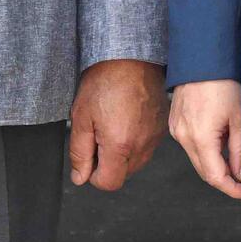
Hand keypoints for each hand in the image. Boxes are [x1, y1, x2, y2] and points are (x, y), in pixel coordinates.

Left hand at [68, 59, 166, 190]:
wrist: (131, 58)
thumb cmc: (106, 80)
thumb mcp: (81, 116)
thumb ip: (79, 151)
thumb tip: (80, 176)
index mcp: (120, 146)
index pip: (108, 183)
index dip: (93, 175)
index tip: (88, 158)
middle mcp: (142, 146)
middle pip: (122, 173)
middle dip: (106, 161)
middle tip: (97, 132)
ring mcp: (154, 139)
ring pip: (134, 162)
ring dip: (120, 151)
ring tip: (111, 121)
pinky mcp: (161, 130)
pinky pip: (145, 146)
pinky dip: (134, 140)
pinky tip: (124, 118)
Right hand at [168, 78, 240, 200]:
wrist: (202, 59)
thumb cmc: (223, 84)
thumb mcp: (240, 119)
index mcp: (199, 137)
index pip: (215, 177)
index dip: (232, 190)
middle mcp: (182, 136)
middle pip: (203, 171)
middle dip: (224, 180)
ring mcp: (175, 128)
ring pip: (196, 159)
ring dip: (214, 166)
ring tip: (234, 160)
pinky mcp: (173, 121)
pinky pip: (189, 145)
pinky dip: (204, 152)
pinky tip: (218, 144)